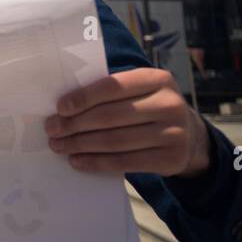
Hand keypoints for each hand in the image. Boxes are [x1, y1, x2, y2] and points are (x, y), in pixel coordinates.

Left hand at [46, 68, 211, 177]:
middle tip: (52, 130)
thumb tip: (63, 106)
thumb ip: (109, 92)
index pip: (113, 86)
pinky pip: (125, 162)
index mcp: (157, 79)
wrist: (188, 135)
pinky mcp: (171, 159)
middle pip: (111, 116)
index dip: (84, 97)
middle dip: (75, 124)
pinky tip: (77, 160)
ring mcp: (174, 133)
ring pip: (115, 141)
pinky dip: (97, 162)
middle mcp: (170, 104)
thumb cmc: (147, 107)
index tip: (60, 108)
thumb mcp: (138, 91)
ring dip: (81, 145)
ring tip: (59, 146)